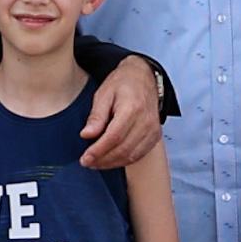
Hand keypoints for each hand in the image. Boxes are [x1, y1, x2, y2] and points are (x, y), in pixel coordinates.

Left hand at [75, 51, 163, 174]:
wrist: (144, 77)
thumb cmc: (123, 84)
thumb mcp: (103, 94)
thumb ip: (96, 116)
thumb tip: (86, 135)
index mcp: (131, 108)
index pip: (113, 137)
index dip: (98, 151)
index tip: (85, 158)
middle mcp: (145, 121)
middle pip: (123, 149)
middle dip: (102, 160)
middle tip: (87, 162)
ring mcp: (152, 130)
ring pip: (131, 155)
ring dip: (112, 163)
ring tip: (96, 163)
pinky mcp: (155, 136)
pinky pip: (139, 155)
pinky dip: (123, 160)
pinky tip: (110, 160)